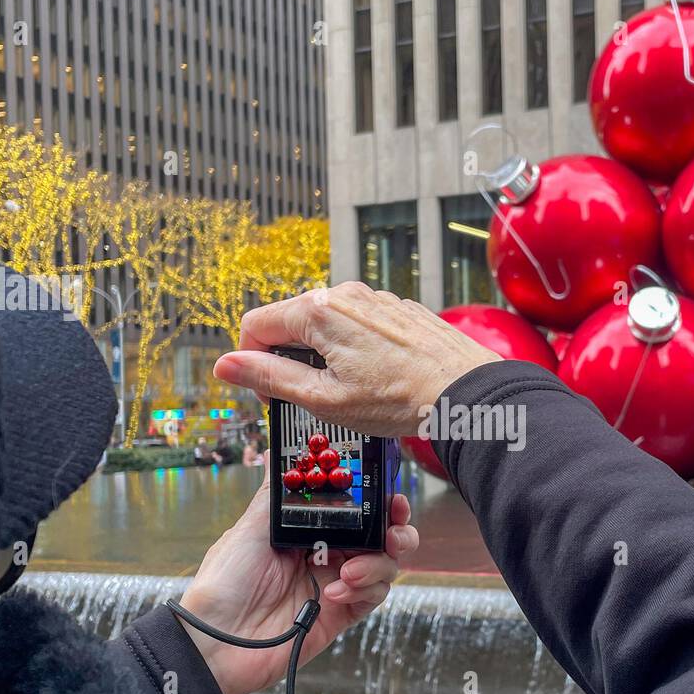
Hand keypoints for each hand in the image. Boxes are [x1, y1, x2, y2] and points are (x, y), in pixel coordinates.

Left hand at [177, 471, 418, 693]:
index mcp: (306, 530)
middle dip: (395, 531)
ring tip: (349, 574)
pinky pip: (371, 597)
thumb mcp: (248, 529)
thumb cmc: (223, 583)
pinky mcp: (340, 615)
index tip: (391, 495)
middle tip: (393, 532)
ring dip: (377, 565)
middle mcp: (326, 555)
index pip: (355, 510)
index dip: (378, 501)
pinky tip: (335, 593)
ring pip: (384, 566)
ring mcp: (335, 585)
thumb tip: (278, 455)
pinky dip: (364, 591)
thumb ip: (276, 495)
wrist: (215, 641)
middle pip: (380, 537)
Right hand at [213, 283, 501, 437]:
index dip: (252, 362)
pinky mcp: (397, 309)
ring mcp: (374, 299)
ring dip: (323, 355)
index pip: (256, 325)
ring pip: (326, 324)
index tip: (268, 392)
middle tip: (311, 399)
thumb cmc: (400, 400)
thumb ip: (270, 377)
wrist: (466, 393)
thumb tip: (227, 365)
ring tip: (350, 391)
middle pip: (291, 322)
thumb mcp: (323, 398)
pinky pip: (358, 325)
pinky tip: (376, 378)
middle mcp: (344, 293)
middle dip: (289, 358)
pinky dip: (354, 349)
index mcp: (318, 310)